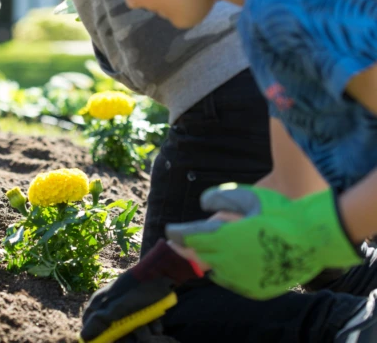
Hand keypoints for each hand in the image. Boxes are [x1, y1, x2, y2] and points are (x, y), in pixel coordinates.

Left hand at [166, 184, 361, 299]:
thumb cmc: (280, 213)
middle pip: (197, 254)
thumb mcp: (248, 196)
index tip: (170, 230)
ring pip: (213, 269)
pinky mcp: (254, 289)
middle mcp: (229, 261)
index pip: (190, 237)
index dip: (177, 233)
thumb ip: (220, 197)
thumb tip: (202, 204)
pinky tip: (224, 264)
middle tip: (177, 242)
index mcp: (224, 238)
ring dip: (206, 258)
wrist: (314, 239)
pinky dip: (224, 271)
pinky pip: (231, 281)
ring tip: (200, 250)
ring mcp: (241, 278)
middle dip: (186, 247)